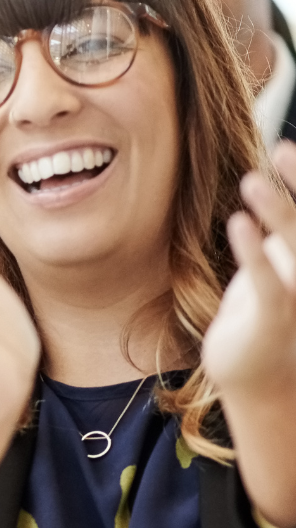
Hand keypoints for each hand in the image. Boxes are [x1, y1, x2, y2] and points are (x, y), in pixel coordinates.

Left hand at [205, 161, 295, 400]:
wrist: (259, 380)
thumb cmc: (268, 318)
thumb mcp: (279, 270)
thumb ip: (281, 234)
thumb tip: (266, 188)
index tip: (287, 147)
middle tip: (282, 148)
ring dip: (279, 212)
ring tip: (251, 181)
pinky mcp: (271, 323)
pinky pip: (268, 285)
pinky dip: (254, 253)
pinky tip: (239, 223)